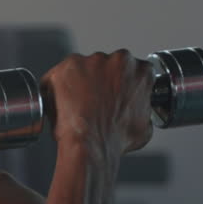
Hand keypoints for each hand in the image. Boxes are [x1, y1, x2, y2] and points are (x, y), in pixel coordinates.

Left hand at [40, 50, 154, 155]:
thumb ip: (141, 109)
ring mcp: (93, 61)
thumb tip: (135, 111)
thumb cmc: (114, 138)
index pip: (132, 70)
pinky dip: (58, 84)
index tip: (113, 92)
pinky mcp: (69, 65)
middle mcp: (119, 60)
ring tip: (76, 105)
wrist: (90, 143)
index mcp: (141, 72)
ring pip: (84, 67)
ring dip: (80, 81)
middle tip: (93, 101)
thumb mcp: (144, 128)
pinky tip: (61, 102)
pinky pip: (61, 73)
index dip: (121, 83)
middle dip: (100, 80)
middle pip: (107, 65)